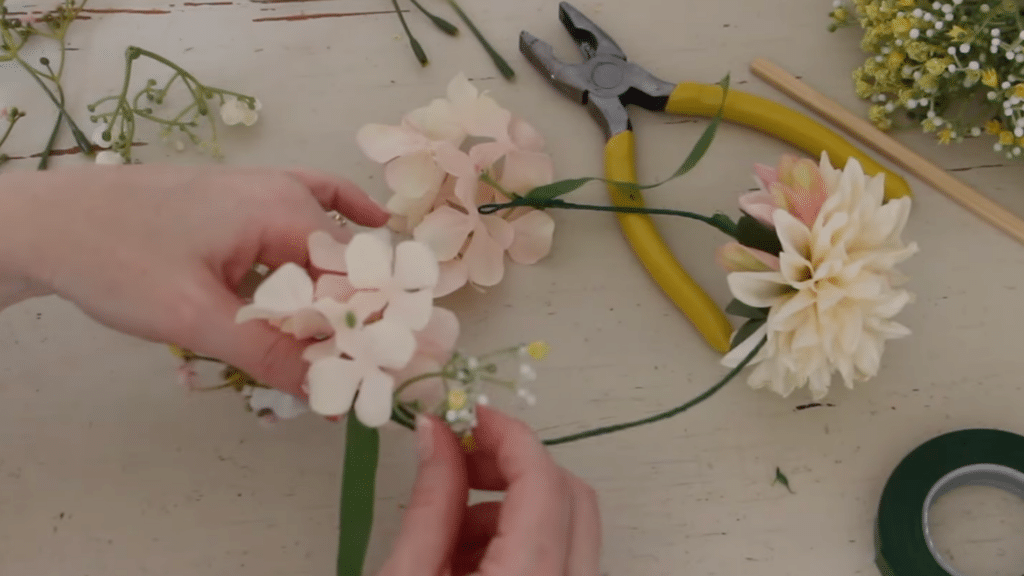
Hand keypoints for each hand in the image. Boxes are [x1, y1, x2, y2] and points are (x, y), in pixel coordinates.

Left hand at [0, 164, 387, 394]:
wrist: (49, 223)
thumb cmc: (118, 261)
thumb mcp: (195, 317)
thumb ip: (268, 353)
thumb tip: (330, 391)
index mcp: (283, 212)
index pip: (351, 279)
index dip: (362, 331)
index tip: (364, 377)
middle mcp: (284, 192)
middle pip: (343, 263)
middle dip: (351, 316)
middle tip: (354, 370)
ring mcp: (263, 188)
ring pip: (327, 241)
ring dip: (341, 286)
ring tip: (358, 333)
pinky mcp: (242, 196)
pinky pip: (311, 201)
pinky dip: (342, 216)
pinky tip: (369, 221)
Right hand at [378, 406, 601, 575]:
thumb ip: (430, 502)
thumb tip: (436, 431)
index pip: (543, 482)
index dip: (509, 436)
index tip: (468, 416)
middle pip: (573, 497)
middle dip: (517, 467)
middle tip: (459, 459)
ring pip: (571, 529)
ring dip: (517, 508)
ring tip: (449, 526)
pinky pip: (564, 560)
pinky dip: (524, 541)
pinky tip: (467, 558)